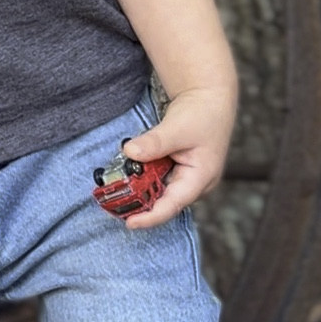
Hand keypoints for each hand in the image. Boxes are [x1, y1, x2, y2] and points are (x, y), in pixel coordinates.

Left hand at [118, 86, 236, 229]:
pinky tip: (127, 172)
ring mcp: (186, 179)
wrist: (209, 99)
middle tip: (111, 204)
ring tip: (114, 188)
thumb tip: (130, 152)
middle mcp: (194, 184)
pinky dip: (142, 177)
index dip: (151, 217)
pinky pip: (156, 180)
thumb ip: (154, 142)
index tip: (130, 223)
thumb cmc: (203, 113)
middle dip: (138, 203)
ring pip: (158, 191)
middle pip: (163, 202)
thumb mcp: (177, 127)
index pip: (173, 205)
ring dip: (138, 189)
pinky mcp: (176, 171)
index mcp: (201, 178)